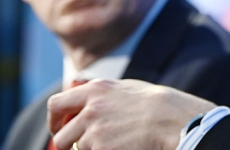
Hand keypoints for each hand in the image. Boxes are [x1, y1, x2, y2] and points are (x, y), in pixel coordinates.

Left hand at [47, 79, 213, 149]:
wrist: (173, 119)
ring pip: (77, 149)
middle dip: (67, 143)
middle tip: (77, 146)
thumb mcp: (126, 87)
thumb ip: (100, 92)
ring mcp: (94, 130)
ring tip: (114, 141)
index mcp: (95, 90)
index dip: (54, 120)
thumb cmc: (155, 103)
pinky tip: (122, 146)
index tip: (60, 127)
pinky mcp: (100, 148)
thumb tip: (79, 92)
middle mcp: (90, 109)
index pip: (56, 104)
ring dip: (90, 148)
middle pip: (60, 135)